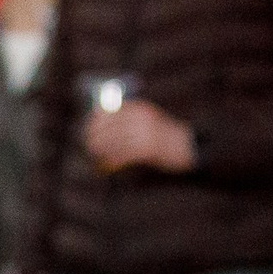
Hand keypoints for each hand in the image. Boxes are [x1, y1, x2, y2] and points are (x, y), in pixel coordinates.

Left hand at [81, 99, 195, 173]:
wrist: (184, 145)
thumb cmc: (160, 135)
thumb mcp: (144, 120)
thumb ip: (125, 120)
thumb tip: (97, 127)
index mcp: (140, 109)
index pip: (111, 112)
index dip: (97, 120)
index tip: (88, 127)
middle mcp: (141, 119)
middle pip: (109, 128)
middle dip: (96, 137)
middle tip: (88, 144)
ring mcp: (144, 133)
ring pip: (113, 143)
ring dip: (102, 150)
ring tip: (95, 155)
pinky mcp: (146, 149)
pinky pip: (122, 155)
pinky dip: (112, 160)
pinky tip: (106, 164)